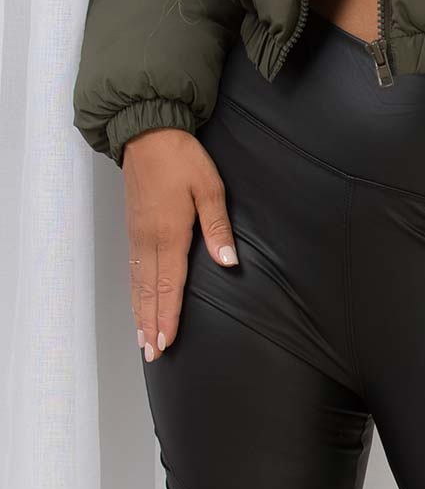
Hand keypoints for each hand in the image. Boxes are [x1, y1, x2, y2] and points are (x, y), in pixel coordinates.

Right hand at [123, 127, 239, 360]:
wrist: (147, 134)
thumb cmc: (182, 158)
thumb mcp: (209, 188)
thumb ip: (218, 228)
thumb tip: (228, 262)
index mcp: (170, 233)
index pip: (170, 284)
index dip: (168, 316)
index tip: (166, 342)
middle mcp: (149, 240)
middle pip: (150, 291)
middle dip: (151, 324)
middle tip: (151, 354)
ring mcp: (137, 234)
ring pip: (138, 283)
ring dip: (140, 313)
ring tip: (142, 339)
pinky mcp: (133, 227)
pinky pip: (133, 268)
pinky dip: (134, 291)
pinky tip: (137, 301)